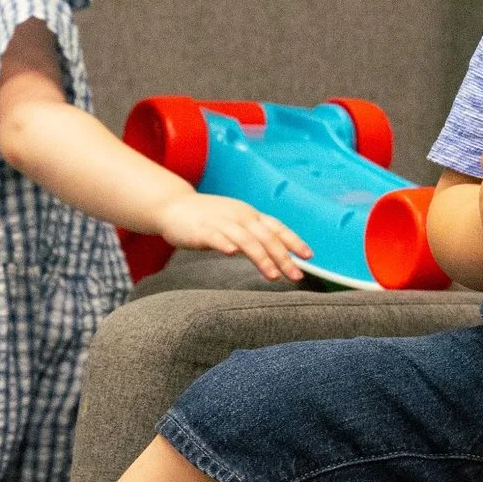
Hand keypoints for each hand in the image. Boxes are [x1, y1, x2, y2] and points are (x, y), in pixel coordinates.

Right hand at [155, 194, 311, 282]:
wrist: (173, 206)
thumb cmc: (208, 217)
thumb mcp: (236, 221)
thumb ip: (254, 234)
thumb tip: (278, 251)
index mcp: (249, 215)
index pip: (277, 227)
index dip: (294, 241)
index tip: (309, 256)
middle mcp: (239, 216)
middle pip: (266, 237)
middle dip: (283, 257)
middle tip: (296, 276)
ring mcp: (220, 222)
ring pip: (246, 240)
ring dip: (261, 258)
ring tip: (273, 275)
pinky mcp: (201, 230)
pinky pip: (215, 237)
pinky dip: (224, 244)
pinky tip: (232, 254)